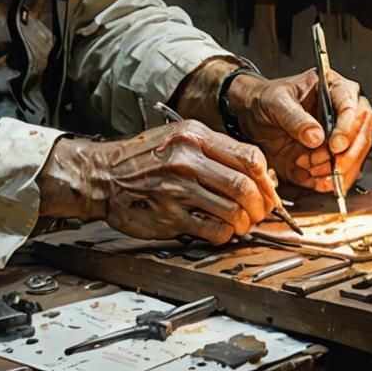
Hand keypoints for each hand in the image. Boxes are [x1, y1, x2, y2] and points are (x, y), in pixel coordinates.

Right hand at [38, 121, 281, 244]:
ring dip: (244, 222)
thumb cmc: (142, 157)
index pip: (249, 156)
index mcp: (195, 135)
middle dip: (261, 204)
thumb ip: (216, 151)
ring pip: (233, 210)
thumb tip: (257, 172)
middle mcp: (188, 159)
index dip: (266, 178)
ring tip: (241, 223)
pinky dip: (224, 234)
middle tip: (260, 212)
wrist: (102, 174)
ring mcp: (178, 189)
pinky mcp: (170, 216)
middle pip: (246, 185)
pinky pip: (212, 230)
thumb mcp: (179, 138)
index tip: (269, 190)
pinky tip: (220, 231)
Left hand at [227, 69, 371, 192]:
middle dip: (347, 154)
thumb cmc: (266, 98)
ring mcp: (338, 136)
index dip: (347, 128)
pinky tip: (316, 180)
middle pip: (362, 135)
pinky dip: (332, 181)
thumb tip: (316, 137)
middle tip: (330, 164)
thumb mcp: (275, 101)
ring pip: (356, 157)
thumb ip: (294, 117)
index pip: (353, 107)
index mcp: (333, 88)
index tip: (335, 145)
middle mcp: (342, 113)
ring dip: (337, 170)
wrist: (252, 115)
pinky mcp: (330, 157)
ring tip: (311, 168)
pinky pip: (342, 174)